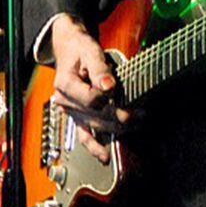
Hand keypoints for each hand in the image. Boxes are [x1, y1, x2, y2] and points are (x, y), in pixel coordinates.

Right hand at [48, 15, 128, 166]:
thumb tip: (109, 86)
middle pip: (96, 115)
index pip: (91, 99)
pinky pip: (84, 137)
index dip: (108, 98)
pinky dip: (94, 148)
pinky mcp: (77, 117)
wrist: (70, 49)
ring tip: (136, 123)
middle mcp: (65, 102)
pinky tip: (105, 156)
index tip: (123, 93)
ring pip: (95, 126)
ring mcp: (71, 112)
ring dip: (117, 128)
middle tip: (141, 113)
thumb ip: (100, 69)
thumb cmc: (81, 49)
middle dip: (120, 116)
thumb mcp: (90, 52)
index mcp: (65, 84)